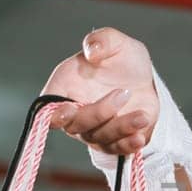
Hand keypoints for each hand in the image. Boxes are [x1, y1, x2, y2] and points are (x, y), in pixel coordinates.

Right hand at [42, 26, 158, 154]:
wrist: (144, 78)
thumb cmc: (121, 59)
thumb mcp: (116, 42)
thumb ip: (101, 40)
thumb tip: (92, 51)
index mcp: (64, 88)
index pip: (48, 108)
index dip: (54, 114)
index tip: (69, 108)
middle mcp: (75, 114)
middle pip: (76, 125)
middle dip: (100, 112)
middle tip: (123, 93)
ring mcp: (94, 130)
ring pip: (99, 138)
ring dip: (120, 128)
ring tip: (142, 115)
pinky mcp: (114, 141)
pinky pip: (117, 150)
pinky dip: (127, 146)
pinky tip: (139, 137)